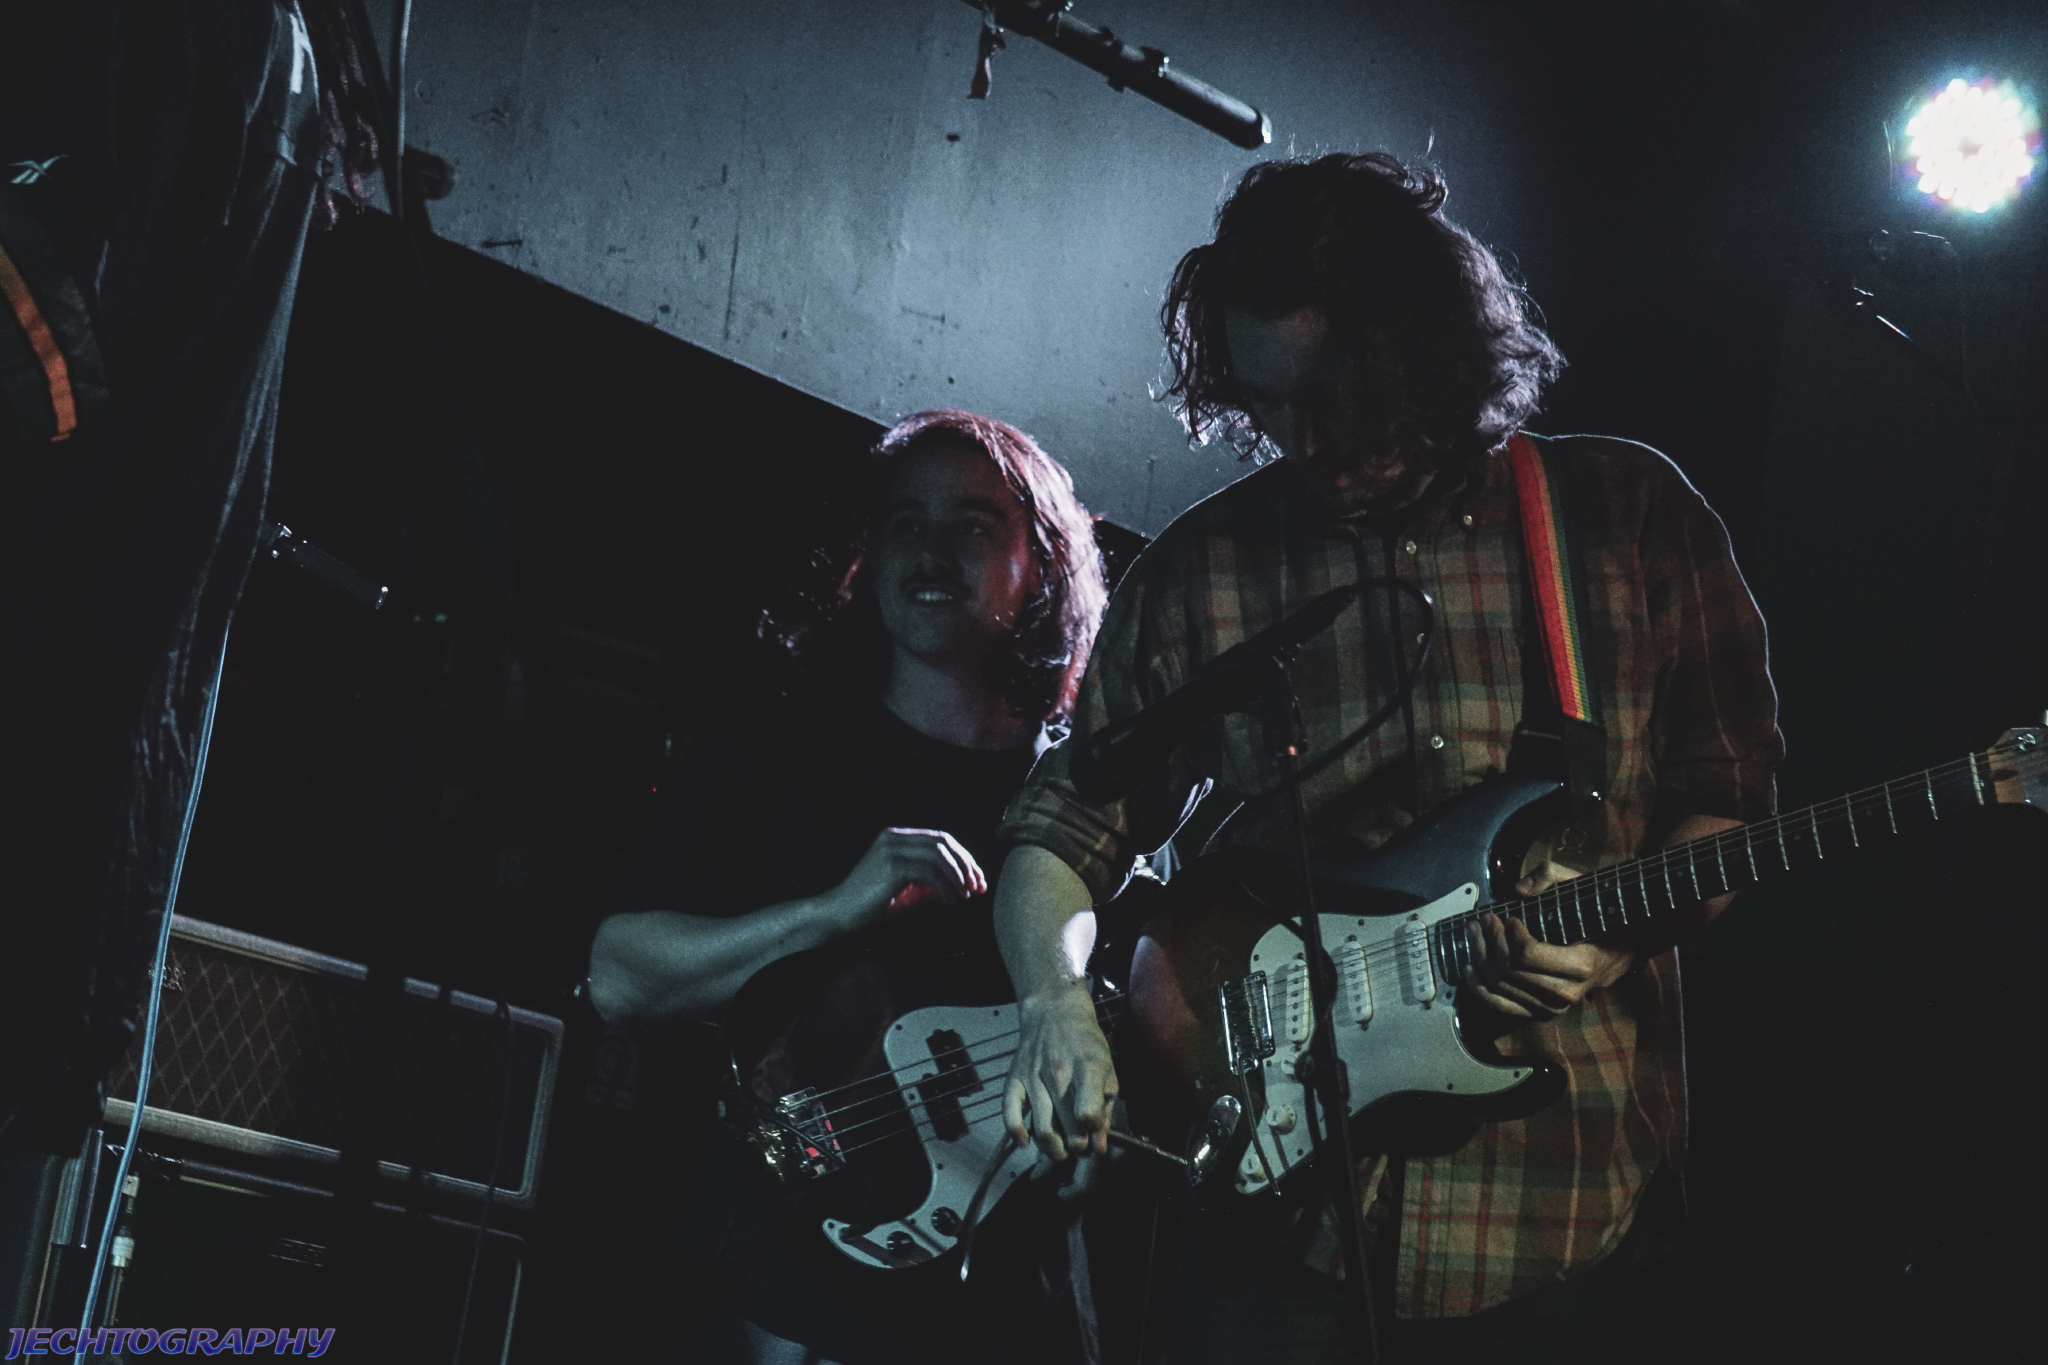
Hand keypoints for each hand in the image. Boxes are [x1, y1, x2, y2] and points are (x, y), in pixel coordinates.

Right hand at [825, 827, 986, 932]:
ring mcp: (891, 850)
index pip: (940, 839)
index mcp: (896, 838)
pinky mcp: (892, 867)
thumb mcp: (906, 888)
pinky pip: (930, 874)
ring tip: (965, 897)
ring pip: (939, 856)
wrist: (839, 915)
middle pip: (943, 843)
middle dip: (966, 865)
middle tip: (978, 887)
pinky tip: (951, 903)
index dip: (963, 858)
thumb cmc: (870, 905)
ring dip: (958, 878)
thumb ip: (930, 880)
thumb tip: (963, 883)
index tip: (977, 880)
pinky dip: (946, 889)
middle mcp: (894, 838)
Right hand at [1002, 985, 1115, 1159]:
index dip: (1094, 1131)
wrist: (1054, 1012)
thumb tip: (1100, 1146)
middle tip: (1080, 1145)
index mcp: (1087, 1067)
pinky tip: (1026, 1142)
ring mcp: (1033, 1076)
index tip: (1095, 1133)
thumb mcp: (1107, 1068)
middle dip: (1078, 1147)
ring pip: (1042, 1129)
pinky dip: (1017, 1134)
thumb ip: (1106, 1108)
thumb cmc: (1086, 1043)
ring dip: (1054, 1150)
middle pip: (1068, 1128)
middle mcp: (1059, 1073)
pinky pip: (1010, 1114)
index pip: (1088, 1112)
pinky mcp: (1014, 1078)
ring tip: (1061, 1150)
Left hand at [1464, 855, 1631, 1018]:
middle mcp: (1566, 993)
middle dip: (1490, 940)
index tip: (1507, 916)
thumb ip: (1550, 878)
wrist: (1621, 950)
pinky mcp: (1541, 1012)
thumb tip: (1518, 890)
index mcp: (1582, 965)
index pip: (1528, 954)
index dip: (1509, 933)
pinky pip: (1502, 1006)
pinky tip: (1470, 970)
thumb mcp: (1582, 887)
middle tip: (1484, 919)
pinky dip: (1481, 989)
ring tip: (1474, 933)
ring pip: (1501, 986)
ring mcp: (1553, 1007)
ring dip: (1480, 957)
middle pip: (1509, 970)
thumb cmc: (1599, 916)